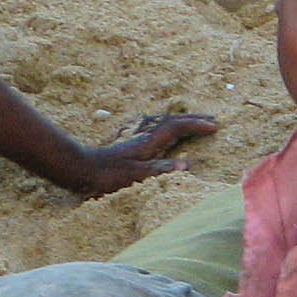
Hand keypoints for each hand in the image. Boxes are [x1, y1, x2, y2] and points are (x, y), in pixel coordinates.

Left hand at [65, 111, 217, 194]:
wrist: (80, 171)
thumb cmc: (107, 177)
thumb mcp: (135, 177)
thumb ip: (160, 171)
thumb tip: (187, 165)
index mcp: (148, 143)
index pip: (177, 128)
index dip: (197, 126)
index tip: (215, 126)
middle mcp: (145, 137)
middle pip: (173, 122)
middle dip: (194, 119)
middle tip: (213, 119)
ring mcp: (138, 140)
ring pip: (165, 124)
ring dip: (182, 121)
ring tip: (195, 121)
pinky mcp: (132, 146)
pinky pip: (158, 131)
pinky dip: (170, 128)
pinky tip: (168, 134)